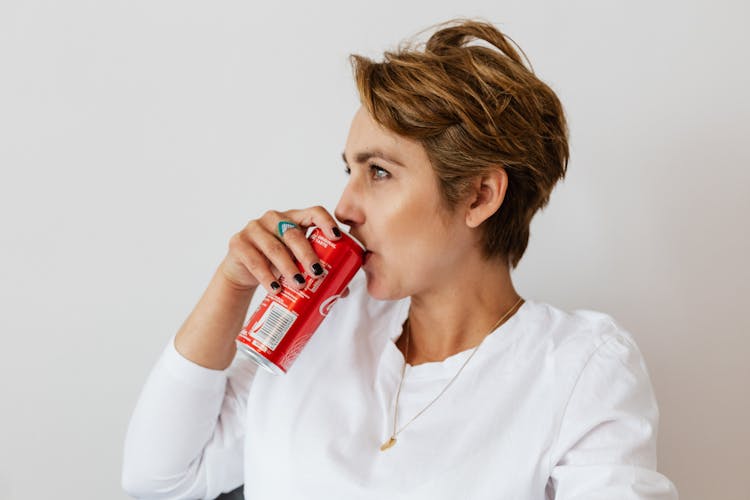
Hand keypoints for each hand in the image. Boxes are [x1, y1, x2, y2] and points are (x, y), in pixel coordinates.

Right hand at [219, 206, 342, 293]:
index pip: (314, 212)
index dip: (326, 222)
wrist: (243, 271)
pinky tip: (276, 289)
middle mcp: (273, 219)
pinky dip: (267, 277)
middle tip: (317, 273)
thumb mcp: (296, 262)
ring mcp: (254, 229)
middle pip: (293, 233)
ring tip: (299, 285)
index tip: (336, 238)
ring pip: (274, 248)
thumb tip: (343, 291)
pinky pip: (254, 261)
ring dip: (288, 268)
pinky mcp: (238, 243)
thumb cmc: (277, 263)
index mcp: (294, 219)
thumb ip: (317, 269)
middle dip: (307, 254)